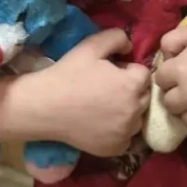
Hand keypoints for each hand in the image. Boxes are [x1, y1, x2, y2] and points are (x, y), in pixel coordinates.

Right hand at [32, 29, 149, 157]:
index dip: (126, 70)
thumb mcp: (91, 46)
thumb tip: (130, 47)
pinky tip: (100, 123)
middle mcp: (134, 110)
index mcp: (132, 85)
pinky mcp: (116, 148)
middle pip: (143, 96)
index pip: (143, 74)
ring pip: (137, 117)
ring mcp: (126, 132)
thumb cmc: (67, 74)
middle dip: (130, 90)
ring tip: (103, 107)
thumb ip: (117, 38)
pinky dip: (118, 131)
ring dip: (127, 111)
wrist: (43, 107)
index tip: (108, 73)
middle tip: (105, 89)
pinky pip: (127, 137)